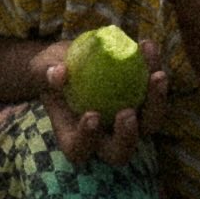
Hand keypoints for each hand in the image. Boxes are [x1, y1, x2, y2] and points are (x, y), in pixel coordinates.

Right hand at [43, 38, 167, 165]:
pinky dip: (154, 69)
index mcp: (75, 136)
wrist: (75, 55)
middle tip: (126, 112)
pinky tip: (147, 46)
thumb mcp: (43, 66)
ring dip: (156, 103)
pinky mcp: (145, 100)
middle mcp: (105, 136)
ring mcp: (129, 122)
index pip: (79, 150)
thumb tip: (57, 73)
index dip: (87, 138)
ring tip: (156, 75)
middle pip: (120, 152)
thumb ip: (46, 71)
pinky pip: (155, 92)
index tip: (91, 114)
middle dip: (126, 137)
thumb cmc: (54, 67)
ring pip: (149, 124)